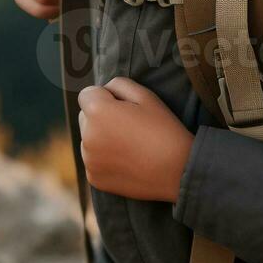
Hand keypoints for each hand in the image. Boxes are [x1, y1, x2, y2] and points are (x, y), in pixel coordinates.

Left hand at [78, 76, 193, 202]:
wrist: (178, 171)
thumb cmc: (163, 129)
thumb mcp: (145, 95)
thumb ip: (118, 84)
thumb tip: (103, 90)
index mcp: (97, 112)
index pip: (86, 94)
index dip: (105, 97)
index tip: (124, 107)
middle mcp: (87, 136)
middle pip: (84, 117)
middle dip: (99, 117)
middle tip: (128, 126)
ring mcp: (89, 160)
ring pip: (88, 140)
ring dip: (101, 138)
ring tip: (129, 145)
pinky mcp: (94, 178)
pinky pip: (93, 160)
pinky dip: (104, 159)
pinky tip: (127, 161)